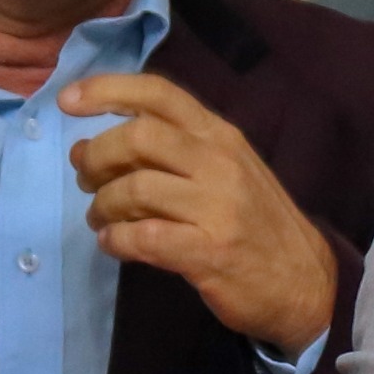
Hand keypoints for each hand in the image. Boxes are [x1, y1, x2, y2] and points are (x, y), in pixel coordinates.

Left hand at [59, 72, 336, 354]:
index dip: (107, 90)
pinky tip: (116, 246)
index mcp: (221, 136)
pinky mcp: (210, 251)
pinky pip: (142, 237)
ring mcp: (218, 207)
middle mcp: (220, 162)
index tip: (68, 101)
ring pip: (134, 188)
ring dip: (103, 206)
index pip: (160, 93)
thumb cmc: (257, 225)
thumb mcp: (227, 171)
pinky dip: (116, 241)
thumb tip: (93, 146)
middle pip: (138, 136)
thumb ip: (173, 152)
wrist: (306, 283)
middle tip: (87, 180)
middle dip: (96, 157)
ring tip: (103, 221)